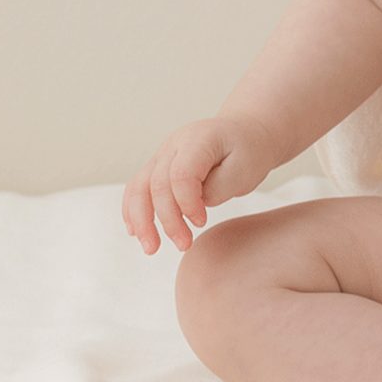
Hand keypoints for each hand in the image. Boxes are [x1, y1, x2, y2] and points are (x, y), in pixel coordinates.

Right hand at [123, 113, 277, 254]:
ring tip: (151, 248)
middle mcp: (174, 144)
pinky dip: (133, 210)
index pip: (181, 174)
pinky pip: (137, 187)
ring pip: (139, 186)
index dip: (188, 203)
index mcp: (199, 139)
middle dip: (167, 219)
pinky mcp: (158, 166)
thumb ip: (218, 188)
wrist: (244, 133)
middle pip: (157, 183)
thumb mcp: (245, 169)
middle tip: (184, 245)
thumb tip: (191, 207)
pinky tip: (135, 232)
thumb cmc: (248, 151)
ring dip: (142, 220)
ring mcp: (163, 154)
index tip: (203, 222)